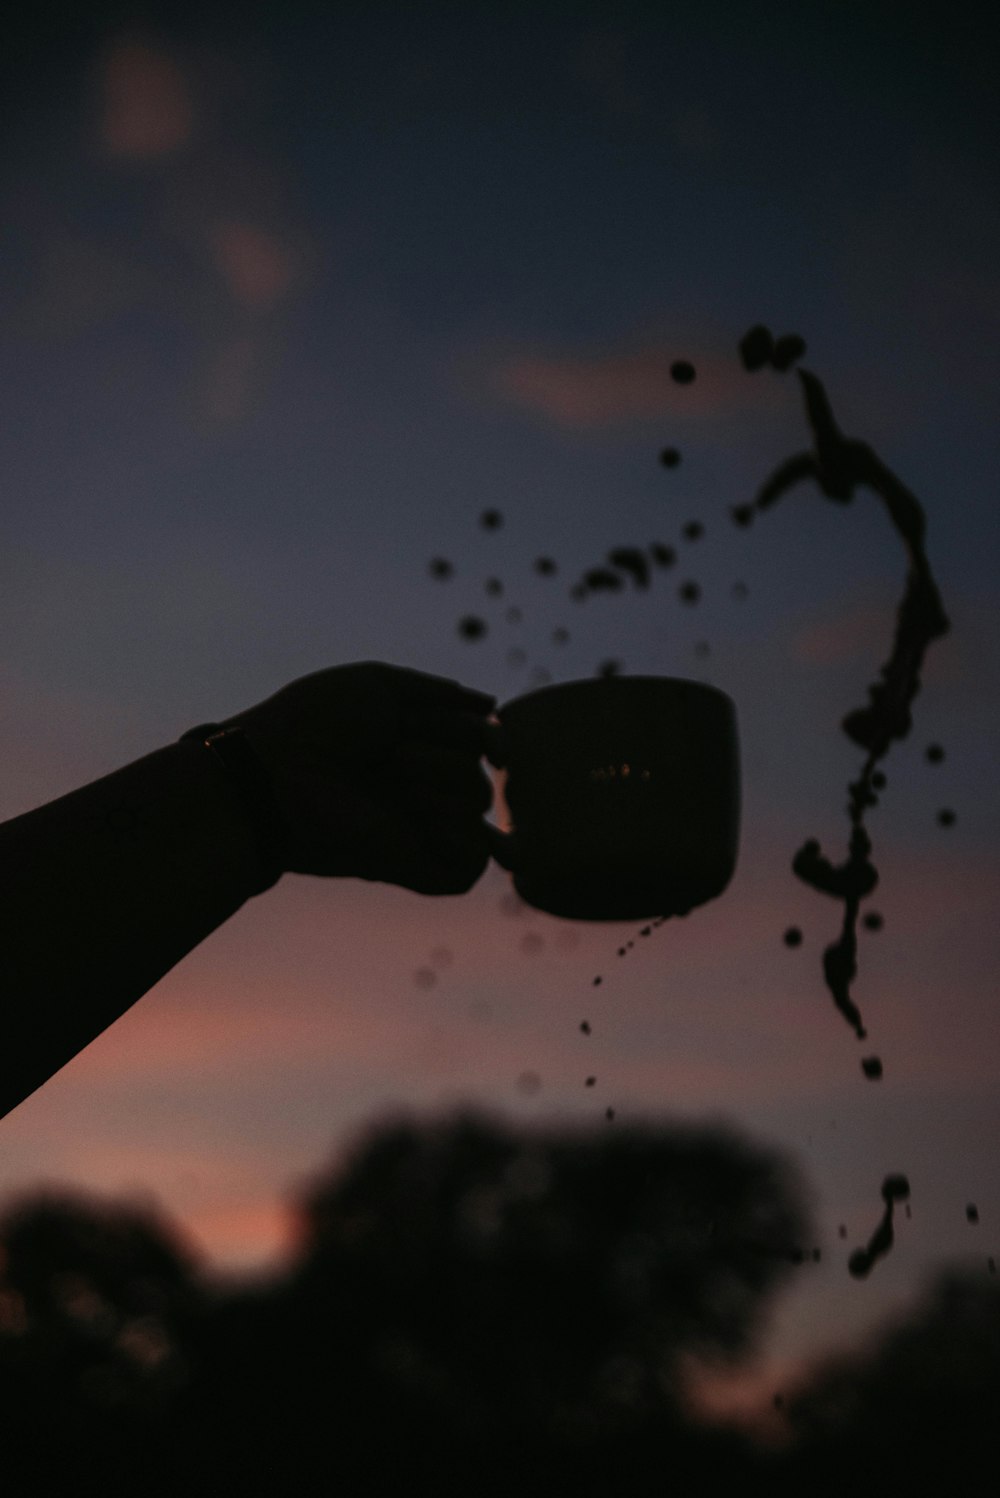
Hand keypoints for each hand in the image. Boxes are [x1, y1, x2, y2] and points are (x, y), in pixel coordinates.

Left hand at [223, 663, 496, 894]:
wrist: (279, 770)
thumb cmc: (318, 722)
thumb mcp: (379, 685)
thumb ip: (439, 694)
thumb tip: (492, 707)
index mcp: (419, 744)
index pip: (482, 737)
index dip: (472, 731)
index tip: (429, 724)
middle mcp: (425, 784)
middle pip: (481, 765)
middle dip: (445, 748)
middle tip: (392, 752)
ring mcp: (422, 825)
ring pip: (477, 802)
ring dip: (441, 779)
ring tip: (394, 780)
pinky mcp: (417, 866)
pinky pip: (470, 864)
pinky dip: (457, 835)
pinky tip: (422, 818)